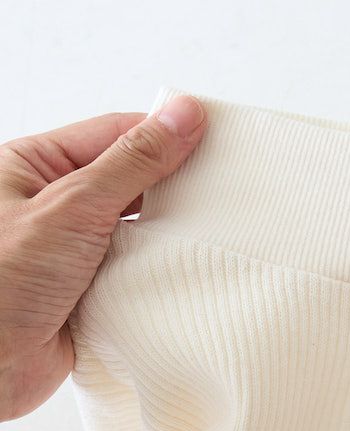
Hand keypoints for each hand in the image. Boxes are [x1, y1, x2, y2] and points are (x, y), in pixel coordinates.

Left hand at [0, 94, 207, 420]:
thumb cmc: (0, 283)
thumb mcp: (73, 206)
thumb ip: (133, 162)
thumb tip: (181, 116)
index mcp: (38, 168)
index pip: (118, 134)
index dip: (167, 134)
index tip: (218, 140)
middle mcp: (58, 207)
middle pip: (134, 182)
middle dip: (176, 189)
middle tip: (226, 190)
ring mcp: (77, 252)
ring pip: (141, 231)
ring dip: (170, 237)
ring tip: (211, 234)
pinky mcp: (94, 293)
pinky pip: (140, 274)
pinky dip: (163, 275)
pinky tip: (187, 272)